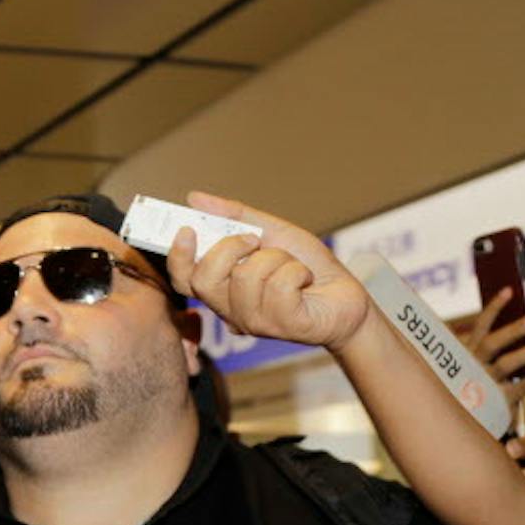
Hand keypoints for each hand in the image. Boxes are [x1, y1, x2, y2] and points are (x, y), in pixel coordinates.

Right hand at [165, 192, 370, 352]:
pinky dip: (298, 272)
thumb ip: (234, 217)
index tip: (187, 230)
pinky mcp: (283, 326)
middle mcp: (231, 311)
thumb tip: (194, 198)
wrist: (347, 294)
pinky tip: (305, 281)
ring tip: (291, 266)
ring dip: (277, 259)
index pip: (183, 281)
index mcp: (224, 290)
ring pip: (246, 277)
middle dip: (230, 249)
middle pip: (204, 280)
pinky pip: (279, 285)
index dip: (178, 257)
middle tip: (256, 242)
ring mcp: (255, 323)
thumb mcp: (272, 232)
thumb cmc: (308, 267)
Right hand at [464, 288, 524, 401]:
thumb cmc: (480, 383)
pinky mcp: (498, 402)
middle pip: (492, 344)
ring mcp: (484, 384)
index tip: (510, 290)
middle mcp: (473, 366)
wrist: (466, 423)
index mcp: (467, 352)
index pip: (480, 325)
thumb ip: (500, 344)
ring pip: (507, 365)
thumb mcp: (481, 362)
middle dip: (514, 331)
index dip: (494, 308)